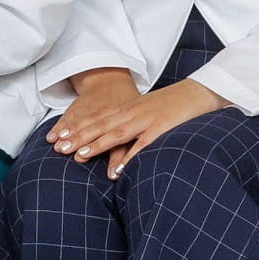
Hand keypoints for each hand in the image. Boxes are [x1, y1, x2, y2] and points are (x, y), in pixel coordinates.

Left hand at [50, 72, 223, 171]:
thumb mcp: (147, 109)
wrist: (198, 91)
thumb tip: (115, 137)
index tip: (60, 138)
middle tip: (60, 149)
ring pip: (117, 133)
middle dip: (79, 138)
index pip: (97, 118)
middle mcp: (133, 113)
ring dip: (97, 145)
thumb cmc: (173, 104)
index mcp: (129, 108)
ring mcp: (147, 120)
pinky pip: (144, 144)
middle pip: (101, 126)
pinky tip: (120, 168)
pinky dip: (131, 156)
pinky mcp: (162, 128)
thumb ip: (131, 121)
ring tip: (79, 157)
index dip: (77, 128)